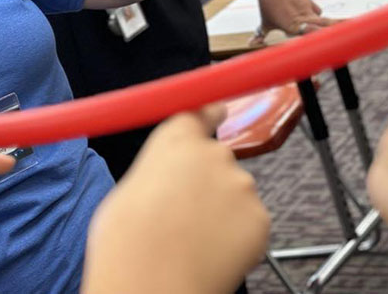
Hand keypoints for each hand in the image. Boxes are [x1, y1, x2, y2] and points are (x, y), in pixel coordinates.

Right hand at [82, 106, 268, 293]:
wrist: (151, 282)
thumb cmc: (127, 243)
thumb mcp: (128, 188)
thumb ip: (158, 169)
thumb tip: (165, 175)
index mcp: (176, 139)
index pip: (203, 111)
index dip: (208, 116)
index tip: (215, 114)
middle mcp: (213, 153)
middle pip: (218, 158)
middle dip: (207, 181)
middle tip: (185, 213)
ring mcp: (241, 185)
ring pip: (235, 193)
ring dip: (221, 211)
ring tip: (193, 239)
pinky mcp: (260, 218)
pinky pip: (251, 222)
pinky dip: (237, 236)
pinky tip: (212, 251)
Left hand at [249, 0, 332, 46]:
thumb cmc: (267, 6)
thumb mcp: (265, 22)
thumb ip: (260, 35)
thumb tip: (251, 43)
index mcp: (293, 28)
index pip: (310, 39)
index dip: (314, 43)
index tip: (318, 47)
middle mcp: (303, 20)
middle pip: (322, 30)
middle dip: (324, 34)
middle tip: (327, 38)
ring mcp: (307, 10)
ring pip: (322, 21)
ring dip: (323, 26)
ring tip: (330, 29)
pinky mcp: (308, 2)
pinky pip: (317, 12)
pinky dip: (316, 15)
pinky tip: (316, 17)